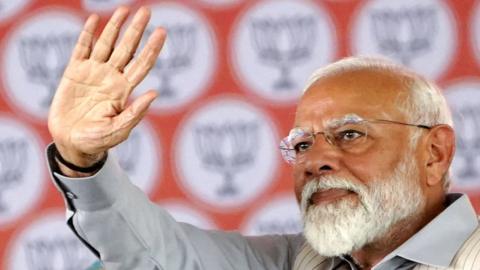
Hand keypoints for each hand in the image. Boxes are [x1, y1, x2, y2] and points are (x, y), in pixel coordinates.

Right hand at [48, 7, 165, 169]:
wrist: (71, 144)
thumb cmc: (97, 141)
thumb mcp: (118, 130)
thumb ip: (135, 113)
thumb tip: (155, 94)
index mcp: (123, 90)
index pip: (142, 64)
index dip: (152, 48)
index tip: (162, 32)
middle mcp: (111, 77)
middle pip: (127, 49)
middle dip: (137, 30)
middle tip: (147, 12)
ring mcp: (93, 73)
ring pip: (107, 44)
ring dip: (115, 27)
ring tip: (125, 9)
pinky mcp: (74, 72)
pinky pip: (81, 48)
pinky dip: (87, 34)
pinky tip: (94, 20)